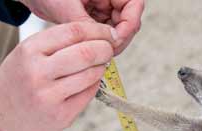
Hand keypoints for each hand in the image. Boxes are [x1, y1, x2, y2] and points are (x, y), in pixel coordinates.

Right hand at [0, 21, 114, 130]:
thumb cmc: (14, 85)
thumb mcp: (24, 56)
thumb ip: (54, 46)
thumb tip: (94, 38)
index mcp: (29, 50)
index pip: (74, 32)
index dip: (97, 31)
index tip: (107, 33)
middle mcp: (38, 71)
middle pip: (87, 52)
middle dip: (105, 49)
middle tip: (109, 50)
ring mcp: (50, 95)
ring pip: (91, 74)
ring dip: (101, 68)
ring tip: (99, 65)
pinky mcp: (60, 116)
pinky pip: (88, 95)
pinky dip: (94, 85)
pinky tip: (89, 82)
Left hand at [19, 0, 143, 53]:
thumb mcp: (67, 7)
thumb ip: (87, 26)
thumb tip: (106, 44)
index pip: (134, 5)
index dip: (129, 24)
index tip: (115, 40)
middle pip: (128, 20)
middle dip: (119, 38)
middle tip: (107, 53)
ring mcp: (102, 7)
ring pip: (118, 29)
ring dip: (109, 42)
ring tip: (97, 53)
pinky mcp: (94, 17)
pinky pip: (105, 33)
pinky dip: (99, 43)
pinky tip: (89, 50)